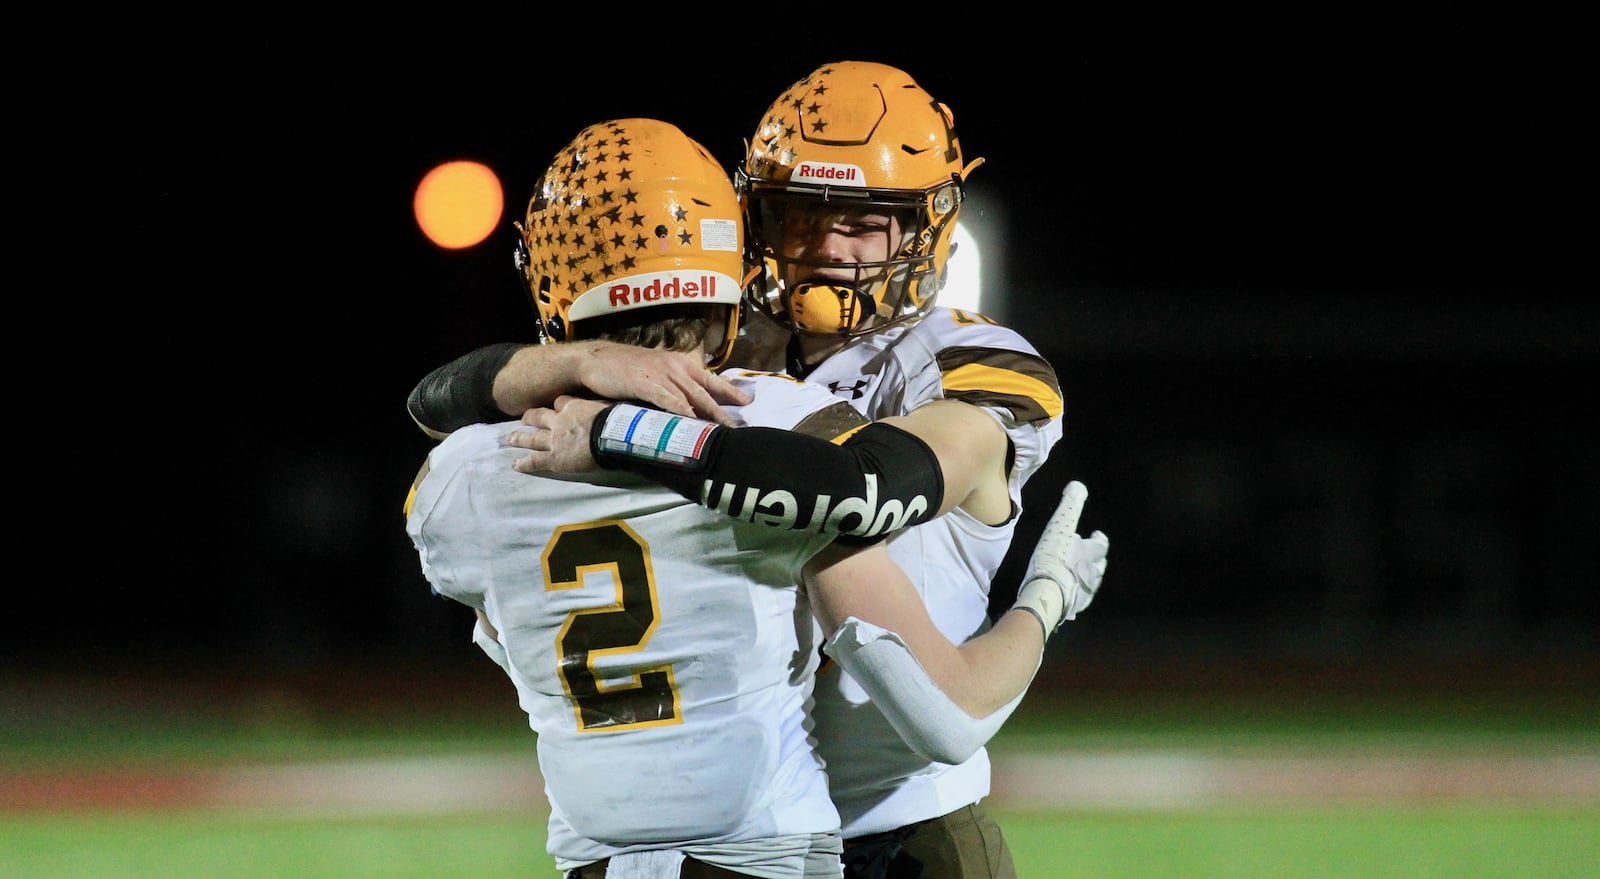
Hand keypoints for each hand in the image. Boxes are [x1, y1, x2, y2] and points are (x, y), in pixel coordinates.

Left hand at [506, 395, 609, 472]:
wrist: (613, 437)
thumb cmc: (616, 421)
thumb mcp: (608, 406)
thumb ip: (601, 407)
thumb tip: (610, 407)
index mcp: (574, 407)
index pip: (561, 402)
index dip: (558, 406)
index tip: (558, 408)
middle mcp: (559, 422)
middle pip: (538, 416)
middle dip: (529, 418)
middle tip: (524, 420)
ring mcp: (554, 440)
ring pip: (531, 438)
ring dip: (519, 438)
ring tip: (509, 439)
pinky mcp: (554, 458)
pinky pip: (534, 460)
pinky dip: (524, 463)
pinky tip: (515, 464)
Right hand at [572, 343, 748, 426]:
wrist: (596, 358)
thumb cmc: (627, 368)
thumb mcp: (657, 372)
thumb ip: (674, 386)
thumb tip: (691, 405)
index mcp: (680, 364)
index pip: (711, 380)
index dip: (730, 391)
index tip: (748, 403)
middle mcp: (676, 367)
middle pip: (706, 393)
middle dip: (724, 412)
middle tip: (739, 428)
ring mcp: (661, 375)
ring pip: (690, 397)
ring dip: (708, 416)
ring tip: (721, 431)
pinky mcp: (644, 384)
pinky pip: (667, 399)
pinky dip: (680, 411)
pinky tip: (690, 422)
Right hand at [1012, 481, 1110, 635]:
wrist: (1047, 593)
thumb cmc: (1054, 558)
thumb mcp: (1061, 526)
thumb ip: (1070, 506)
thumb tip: (1078, 486)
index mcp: (1090, 554)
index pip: (1101, 545)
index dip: (1099, 539)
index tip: (1097, 535)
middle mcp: (1092, 573)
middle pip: (1100, 566)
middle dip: (1096, 560)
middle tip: (1091, 556)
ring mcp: (1084, 592)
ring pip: (1092, 583)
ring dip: (1089, 577)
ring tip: (1081, 575)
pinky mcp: (1073, 607)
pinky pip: (1078, 600)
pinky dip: (1076, 595)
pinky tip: (1069, 595)